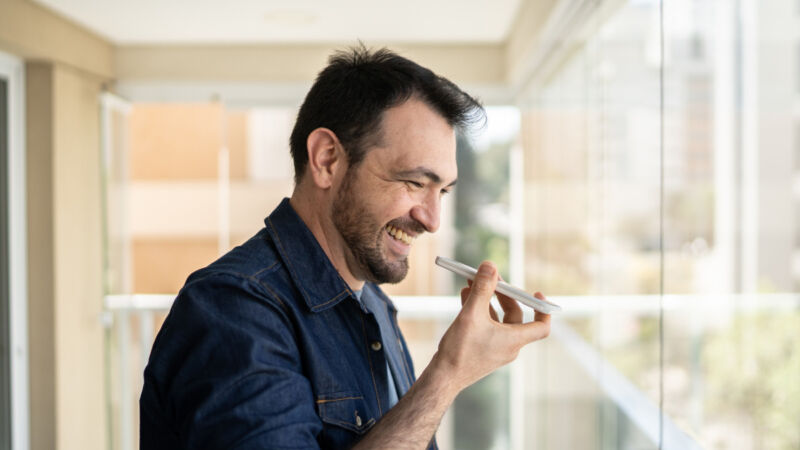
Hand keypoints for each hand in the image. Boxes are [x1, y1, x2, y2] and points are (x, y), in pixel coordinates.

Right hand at [431, 261, 550, 392]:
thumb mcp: (472, 314)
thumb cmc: (460, 350)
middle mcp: (509, 346)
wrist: (443, 377)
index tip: (536, 294)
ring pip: (498, 319)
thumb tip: (490, 266)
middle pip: (515, 316)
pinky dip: (479, 312)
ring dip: (487, 300)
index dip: (542, 309)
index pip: (541, 326)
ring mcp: (496, 350)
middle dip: (503, 295)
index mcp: (514, 340)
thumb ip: (482, 288)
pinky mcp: (483, 351)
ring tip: (471, 284)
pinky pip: (487, 326)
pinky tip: (465, 297)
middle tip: (491, 278)